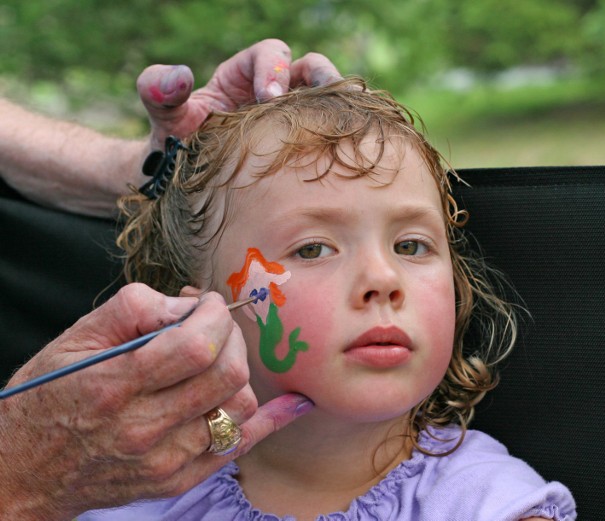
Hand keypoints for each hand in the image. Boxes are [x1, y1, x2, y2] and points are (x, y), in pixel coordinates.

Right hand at [0, 283, 312, 520]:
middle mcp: (143, 428)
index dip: (214, 315)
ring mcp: (165, 460)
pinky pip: (239, 446)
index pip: (196, 345)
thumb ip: (135, 309)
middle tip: (215, 327)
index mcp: (114, 385)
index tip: (207, 304)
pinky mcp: (178, 479)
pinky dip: (267, 420)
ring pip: (240, 407)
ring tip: (216, 359)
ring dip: (238, 372)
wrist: (24, 470)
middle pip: (226, 374)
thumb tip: (189, 303)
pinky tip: (289, 404)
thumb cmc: (47, 396)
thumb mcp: (75, 338)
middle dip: (232, 336)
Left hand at [136, 38, 340, 149]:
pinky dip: (336, 138)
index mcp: (243, 74)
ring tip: (346, 126)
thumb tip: (179, 75)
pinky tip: (342, 154)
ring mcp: (290, 119)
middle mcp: (273, 90)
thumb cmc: (175, 143)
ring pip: (325, 102)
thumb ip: (159, 91)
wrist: (184, 180)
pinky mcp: (301, 146)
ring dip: (337, 109)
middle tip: (327, 96)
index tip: (269, 97)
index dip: (274, 68)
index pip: (269, 54)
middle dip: (322, 78)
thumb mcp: (164, 116)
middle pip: (310, 69)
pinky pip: (325, 135)